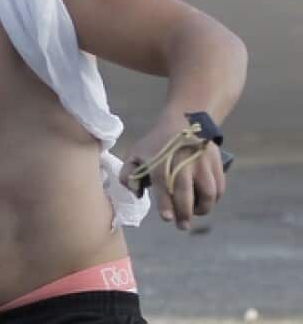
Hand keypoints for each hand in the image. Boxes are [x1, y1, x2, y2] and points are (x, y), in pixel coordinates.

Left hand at [120, 115, 226, 230]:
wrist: (183, 121)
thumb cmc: (156, 143)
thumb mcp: (136, 153)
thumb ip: (128, 174)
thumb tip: (135, 192)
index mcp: (160, 163)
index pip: (162, 187)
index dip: (165, 205)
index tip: (166, 218)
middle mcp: (182, 163)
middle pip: (186, 193)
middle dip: (184, 213)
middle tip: (182, 225)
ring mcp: (201, 163)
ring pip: (207, 192)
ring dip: (203, 207)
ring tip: (196, 212)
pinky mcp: (216, 163)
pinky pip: (219, 186)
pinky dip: (214, 198)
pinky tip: (206, 201)